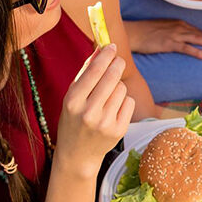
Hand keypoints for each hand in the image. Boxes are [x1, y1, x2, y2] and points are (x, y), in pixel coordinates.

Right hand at [55, 44, 134, 177]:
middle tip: (118, 60)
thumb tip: (101, 49)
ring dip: (118, 87)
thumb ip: (85, 73)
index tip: (112, 46)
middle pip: (112, 77)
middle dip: (117, 64)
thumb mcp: (72, 97)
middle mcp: (88, 112)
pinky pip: (129, 102)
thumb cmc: (74, 119)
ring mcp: (105, 123)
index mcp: (73, 102)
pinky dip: (123, 102)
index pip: (94, 71)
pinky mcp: (119, 130)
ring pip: (122, 88)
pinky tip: (113, 110)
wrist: (77, 154)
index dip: (106, 56)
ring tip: (107, 97)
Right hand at [124, 18, 201, 58]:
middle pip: (201, 34)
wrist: (133, 33)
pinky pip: (187, 48)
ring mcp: (175, 34)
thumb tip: (181, 40)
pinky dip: (198, 51)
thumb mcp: (163, 29)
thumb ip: (173, 32)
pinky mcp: (169, 43)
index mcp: (178, 23)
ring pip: (198, 39)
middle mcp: (179, 26)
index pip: (198, 31)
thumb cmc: (146, 32)